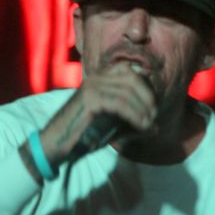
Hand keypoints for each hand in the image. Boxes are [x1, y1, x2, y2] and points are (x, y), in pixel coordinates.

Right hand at [41, 62, 156, 164]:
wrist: (58, 144)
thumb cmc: (83, 136)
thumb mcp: (113, 128)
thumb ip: (133, 126)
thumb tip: (157, 129)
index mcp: (99, 78)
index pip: (129, 70)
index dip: (145, 86)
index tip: (153, 107)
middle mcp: (95, 77)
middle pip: (132, 77)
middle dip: (147, 96)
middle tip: (154, 116)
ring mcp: (92, 86)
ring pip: (128, 91)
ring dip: (143, 108)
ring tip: (149, 124)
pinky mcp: (90, 99)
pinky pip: (120, 104)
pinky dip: (135, 115)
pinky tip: (142, 125)